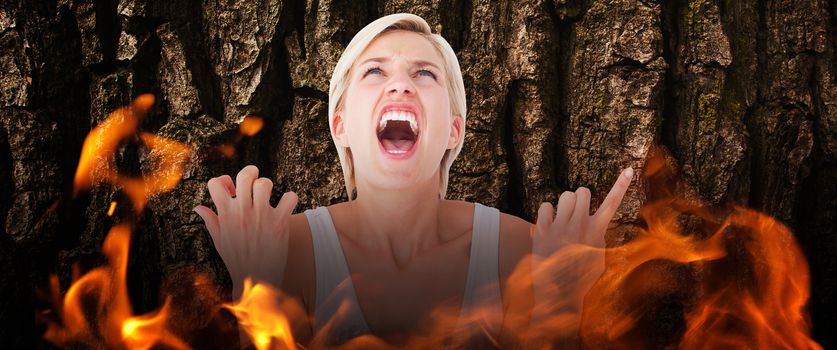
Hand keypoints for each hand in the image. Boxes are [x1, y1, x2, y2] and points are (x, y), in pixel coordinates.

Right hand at [193, 165, 297, 293]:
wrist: (257, 280)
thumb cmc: (237, 259)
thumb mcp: (219, 240)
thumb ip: (211, 221)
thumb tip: (198, 207)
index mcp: (225, 214)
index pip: (215, 183)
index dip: (223, 181)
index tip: (231, 190)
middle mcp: (242, 212)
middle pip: (244, 176)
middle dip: (250, 172)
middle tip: (255, 180)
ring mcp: (261, 215)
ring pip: (265, 183)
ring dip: (267, 186)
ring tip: (269, 196)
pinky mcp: (280, 222)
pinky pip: (289, 197)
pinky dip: (290, 198)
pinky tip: (286, 206)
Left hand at [529, 167, 632, 336]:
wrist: (559, 294)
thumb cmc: (581, 277)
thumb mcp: (598, 258)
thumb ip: (598, 238)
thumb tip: (595, 225)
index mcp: (597, 231)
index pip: (612, 203)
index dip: (622, 185)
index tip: (630, 169)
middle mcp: (580, 225)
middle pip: (582, 191)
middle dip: (578, 197)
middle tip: (574, 212)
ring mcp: (561, 226)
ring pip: (565, 195)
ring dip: (563, 204)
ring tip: (561, 221)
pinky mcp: (543, 230)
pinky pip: (545, 206)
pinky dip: (545, 213)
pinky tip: (546, 226)